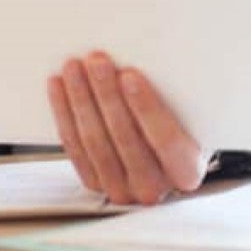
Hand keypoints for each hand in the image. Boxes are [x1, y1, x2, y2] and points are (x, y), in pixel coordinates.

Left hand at [47, 51, 208, 203]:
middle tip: (96, 61)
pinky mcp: (95, 183)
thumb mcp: (191, 115)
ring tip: (75, 68)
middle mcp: (154, 187)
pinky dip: (65, 114)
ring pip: (95, 142)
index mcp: (187, 171)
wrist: (167, 156)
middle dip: (107, 94)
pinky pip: (75, 147)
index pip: (166, 139)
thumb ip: (174, 98)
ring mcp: (122, 189)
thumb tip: (138, 67)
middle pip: (124, 137)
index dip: (146, 107)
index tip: (130, 75)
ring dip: (81, 100)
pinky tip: (60, 88)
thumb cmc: (184, 125)